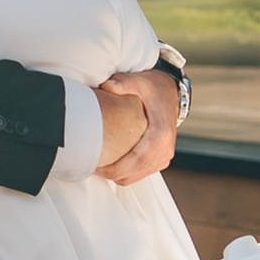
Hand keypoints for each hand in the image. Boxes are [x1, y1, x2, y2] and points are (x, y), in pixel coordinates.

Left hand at [93, 65, 179, 186]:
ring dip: (115, 174)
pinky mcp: (160, 160)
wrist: (171, 93)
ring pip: (134, 177)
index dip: (114, 167)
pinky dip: (123, 173)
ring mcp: (164, 157)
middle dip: (109, 173)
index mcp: (161, 134)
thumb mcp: (140, 81)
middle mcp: (165, 149)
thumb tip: (107, 86)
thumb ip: (123, 82)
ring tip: (96, 163)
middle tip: (89, 165)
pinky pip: (139, 174)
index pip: (136, 160)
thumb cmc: (154, 88)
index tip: (95, 166)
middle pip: (132, 173)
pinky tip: (109, 161)